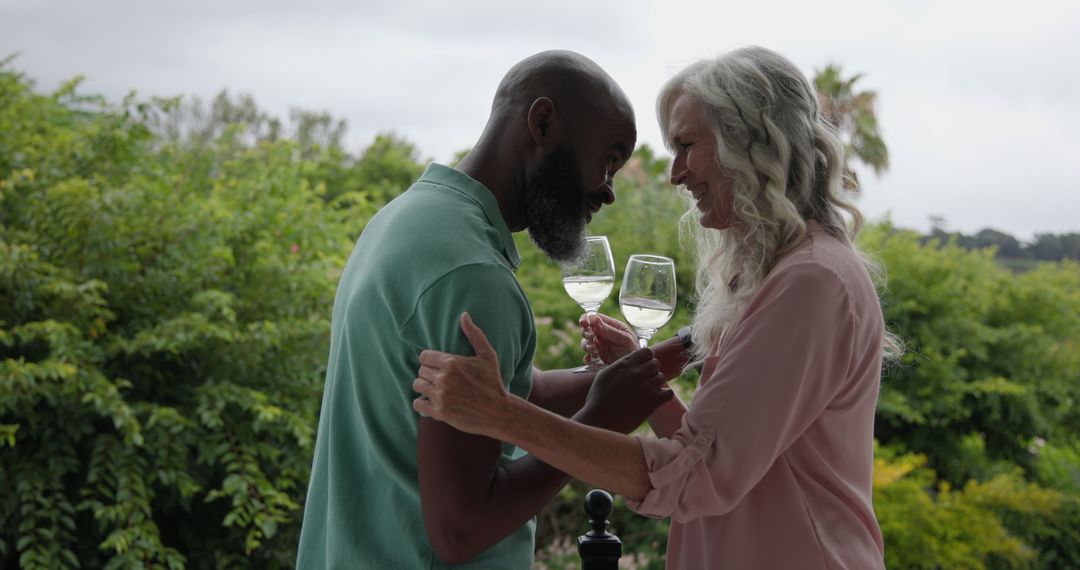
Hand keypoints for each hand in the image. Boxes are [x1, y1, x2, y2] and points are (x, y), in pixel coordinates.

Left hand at [413, 313, 513, 437]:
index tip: (436, 365)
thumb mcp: (487, 355)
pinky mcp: (439, 412)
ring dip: (424, 387)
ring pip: (417, 385)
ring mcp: (441, 396)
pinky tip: (431, 402)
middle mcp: (444, 378)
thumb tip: (464, 315)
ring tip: (434, 389)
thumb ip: (474, 334)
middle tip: (438, 378)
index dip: (429, 360)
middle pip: (421, 371)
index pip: (424, 356)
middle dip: (428, 374)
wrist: (498, 411)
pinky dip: (421, 403)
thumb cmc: (493, 382)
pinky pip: (418, 404)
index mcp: (452, 362)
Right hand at [577, 348, 672, 433]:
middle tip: (644, 381)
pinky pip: (668, 393)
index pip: (647, 352)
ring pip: (662, 377)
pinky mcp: (653, 401)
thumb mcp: (604, 375)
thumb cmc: (597, 399)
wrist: (600, 420)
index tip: (642, 366)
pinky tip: (655, 400)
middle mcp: (638, 372)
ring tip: (646, 392)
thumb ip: (618, 367)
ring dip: (656, 384)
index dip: (646, 359)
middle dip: (651, 371)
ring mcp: (647, 386)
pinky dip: (664, 396)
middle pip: (656, 364)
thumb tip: (627, 364)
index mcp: (625, 363)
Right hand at [580, 313, 637, 364]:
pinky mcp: (598, 357)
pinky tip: (590, 359)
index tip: (583, 323)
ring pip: (586, 342)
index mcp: (612, 326)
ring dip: (586, 345)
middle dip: (586, 333)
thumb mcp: (624, 339)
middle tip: (591, 338)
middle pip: (588, 329)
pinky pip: (587, 356)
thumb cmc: (634, 351)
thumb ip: (609, 330)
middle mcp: (604, 334)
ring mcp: (600, 345)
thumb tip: (594, 318)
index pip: (596, 318)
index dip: (587, 319)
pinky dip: (586, 357)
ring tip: (593, 350)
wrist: (637, 368)